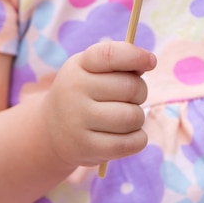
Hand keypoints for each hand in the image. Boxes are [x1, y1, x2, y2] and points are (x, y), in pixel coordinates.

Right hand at [42, 41, 156, 166]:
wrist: (52, 131)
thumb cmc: (84, 94)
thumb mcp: (92, 71)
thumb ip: (119, 63)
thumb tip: (148, 61)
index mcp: (79, 66)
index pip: (109, 55)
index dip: (135, 56)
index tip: (151, 62)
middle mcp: (74, 90)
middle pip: (131, 88)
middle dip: (140, 93)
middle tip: (130, 98)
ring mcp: (78, 121)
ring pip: (133, 117)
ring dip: (138, 118)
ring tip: (125, 118)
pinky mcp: (87, 147)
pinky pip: (131, 143)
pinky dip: (138, 139)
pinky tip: (128, 135)